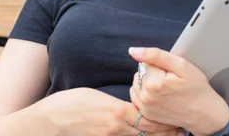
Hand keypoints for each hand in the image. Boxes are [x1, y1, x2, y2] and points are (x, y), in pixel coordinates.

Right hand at [33, 87, 180, 135]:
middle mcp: (116, 129)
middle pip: (148, 133)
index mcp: (117, 112)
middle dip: (165, 133)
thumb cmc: (69, 104)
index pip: (148, 117)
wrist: (48, 122)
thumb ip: (116, 102)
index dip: (164, 120)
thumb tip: (128, 105)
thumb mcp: (95, 95)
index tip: (176, 120)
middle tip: (180, 132)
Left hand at [128, 47, 228, 134]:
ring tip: (165, 87)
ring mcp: (145, 107)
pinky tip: (159, 94)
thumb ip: (156, 55)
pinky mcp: (146, 114)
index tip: (172, 72)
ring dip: (148, 81)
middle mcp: (145, 97)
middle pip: (141, 71)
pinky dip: (145, 92)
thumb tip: (132, 51)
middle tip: (171, 80)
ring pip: (137, 82)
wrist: (204, 113)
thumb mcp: (182, 65)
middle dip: (154, 72)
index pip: (146, 61)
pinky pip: (136, 94)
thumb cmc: (196, 87)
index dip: (160, 64)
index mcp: (154, 83)